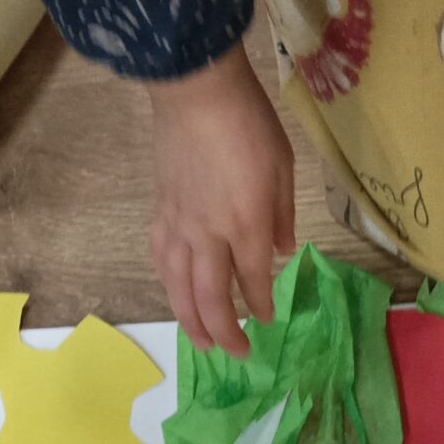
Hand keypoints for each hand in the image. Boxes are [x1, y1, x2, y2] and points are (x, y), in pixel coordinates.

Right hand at [147, 47, 295, 356]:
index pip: (254, 279)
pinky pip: (162, 261)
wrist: (195, 91)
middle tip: (234, 353)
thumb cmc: (248, 122)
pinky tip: (175, 294)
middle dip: (225, 330)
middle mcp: (210, 235)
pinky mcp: (160, 213)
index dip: (260, 304)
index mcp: (246, 223)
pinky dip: (169, 285)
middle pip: (212, 297)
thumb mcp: (283, 165)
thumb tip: (282, 251)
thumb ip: (283, 213)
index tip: (266, 319)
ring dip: (191, 321)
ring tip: (201, 341)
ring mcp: (180, 226)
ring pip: (180, 288)